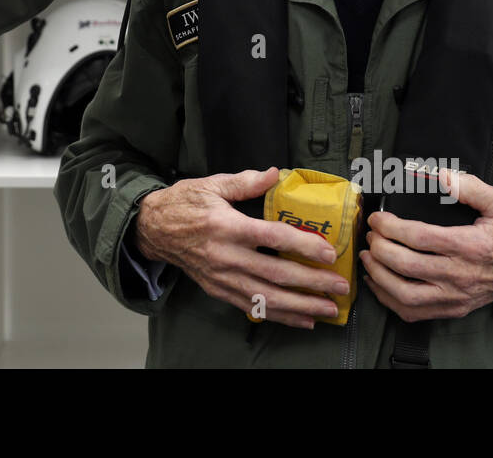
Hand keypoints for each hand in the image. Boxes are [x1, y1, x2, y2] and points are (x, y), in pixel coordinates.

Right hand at [135, 166, 347, 328]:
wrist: (153, 229)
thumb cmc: (184, 204)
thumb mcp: (212, 184)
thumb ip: (245, 181)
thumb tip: (274, 173)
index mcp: (227, 226)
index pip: (272, 238)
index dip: (302, 246)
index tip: (328, 252)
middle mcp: (226, 256)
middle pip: (275, 274)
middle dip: (311, 283)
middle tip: (339, 287)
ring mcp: (222, 277)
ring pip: (266, 297)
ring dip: (300, 306)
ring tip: (328, 310)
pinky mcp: (218, 290)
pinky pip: (253, 307)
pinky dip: (279, 316)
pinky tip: (302, 319)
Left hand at [359, 169, 492, 322]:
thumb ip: (470, 187)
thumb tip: (440, 175)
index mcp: (469, 246)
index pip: (419, 238)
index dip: (391, 227)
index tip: (377, 218)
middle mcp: (459, 275)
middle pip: (405, 266)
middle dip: (379, 248)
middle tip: (370, 234)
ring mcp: (454, 296)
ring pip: (404, 295)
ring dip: (378, 276)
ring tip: (368, 256)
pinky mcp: (451, 309)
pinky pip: (413, 312)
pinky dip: (388, 299)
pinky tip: (378, 281)